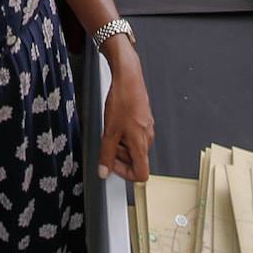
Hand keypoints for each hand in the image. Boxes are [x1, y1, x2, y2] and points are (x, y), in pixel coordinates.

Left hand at [96, 42, 153, 181]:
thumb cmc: (122, 100)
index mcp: (141, 144)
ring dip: (121, 145)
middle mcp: (148, 138)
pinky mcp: (144, 119)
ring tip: (111, 131)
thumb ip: (106, 154)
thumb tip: (104, 171)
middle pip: (136, 161)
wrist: (128, 77)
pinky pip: (135, 135)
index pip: (141, 174)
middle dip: (119, 157)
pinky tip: (115, 123)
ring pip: (135, 148)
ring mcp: (147, 128)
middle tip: (107, 146)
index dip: (125, 175)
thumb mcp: (109, 131)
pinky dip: (124, 134)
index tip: (112, 168)